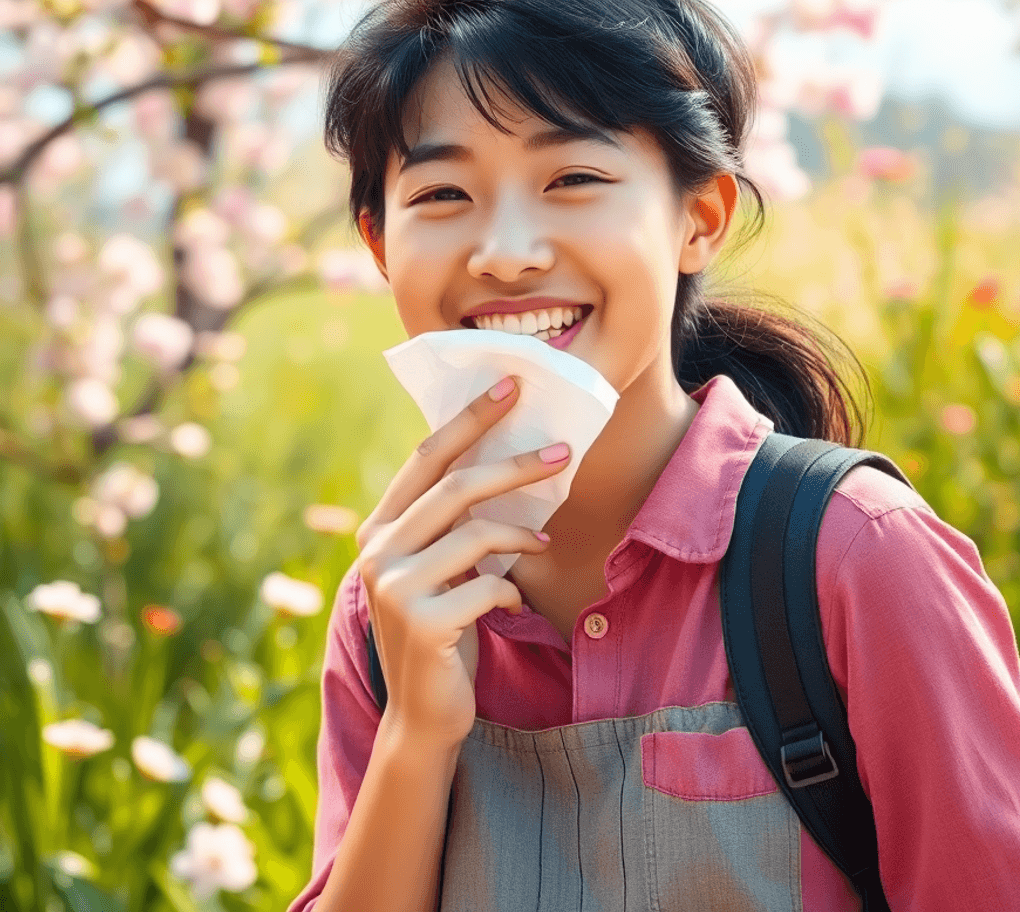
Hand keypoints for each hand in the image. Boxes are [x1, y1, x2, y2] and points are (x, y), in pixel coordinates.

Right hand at [355, 376, 568, 748]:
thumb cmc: (443, 628)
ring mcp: (394, 587)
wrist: (425, 714)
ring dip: (522, 533)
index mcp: (379, 528)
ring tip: (545, 541)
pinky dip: (511, 588)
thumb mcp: (440, 568)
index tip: (511, 385)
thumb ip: (452, 524)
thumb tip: (508, 463)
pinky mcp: (421, 622)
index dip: (470, 419)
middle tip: (563, 450)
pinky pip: (488, 584)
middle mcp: (376, 551)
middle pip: (457, 486)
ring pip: (477, 533)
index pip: (426, 457)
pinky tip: (511, 601)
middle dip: (515, 464)